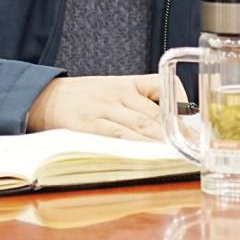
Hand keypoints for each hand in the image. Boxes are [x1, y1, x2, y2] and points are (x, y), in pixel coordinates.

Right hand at [26, 74, 185, 141]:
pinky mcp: (88, 125)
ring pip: (139, 125)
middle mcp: (118, 94)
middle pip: (154, 113)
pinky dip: (134, 146)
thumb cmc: (83, 98)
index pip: (162, 87)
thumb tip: (175, 122)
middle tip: (195, 148)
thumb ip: (140, 103)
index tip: (196, 124)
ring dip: (160, 142)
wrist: (43, 96)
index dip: (181, 105)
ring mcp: (103, 109)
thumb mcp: (113, 90)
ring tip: (178, 155)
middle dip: (177, 132)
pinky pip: (115, 136)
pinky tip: (147, 155)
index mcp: (127, 84)